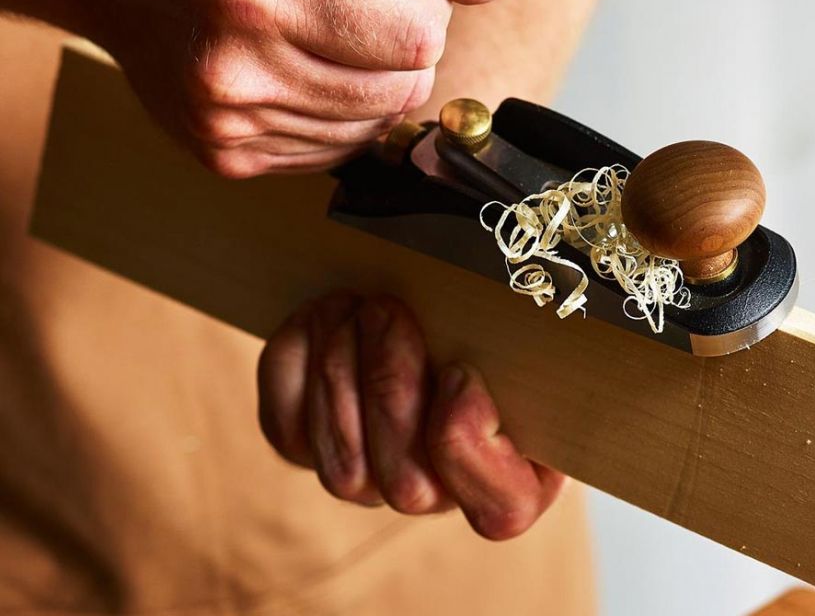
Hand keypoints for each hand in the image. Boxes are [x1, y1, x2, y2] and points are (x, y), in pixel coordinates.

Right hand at [80, 0, 504, 176]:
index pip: (416, 37)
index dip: (428, 3)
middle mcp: (235, 66)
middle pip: (402, 91)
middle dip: (408, 45)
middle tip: (365, 0)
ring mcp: (224, 120)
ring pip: (372, 128)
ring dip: (376, 81)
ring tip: (329, 28)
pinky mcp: (223, 154)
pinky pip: (333, 152)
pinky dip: (340, 112)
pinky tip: (304, 64)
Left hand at [257, 292, 565, 539]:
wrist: (421, 313)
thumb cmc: (484, 328)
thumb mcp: (521, 339)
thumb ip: (526, 348)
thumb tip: (520, 322)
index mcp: (514, 479)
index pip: (500, 509)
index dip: (468, 441)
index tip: (458, 369)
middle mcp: (438, 495)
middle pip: (405, 483)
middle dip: (389, 383)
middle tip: (387, 310)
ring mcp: (367, 481)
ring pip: (341, 466)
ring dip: (340, 367)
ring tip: (353, 304)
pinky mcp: (310, 449)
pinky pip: (287, 430)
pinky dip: (296, 364)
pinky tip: (321, 317)